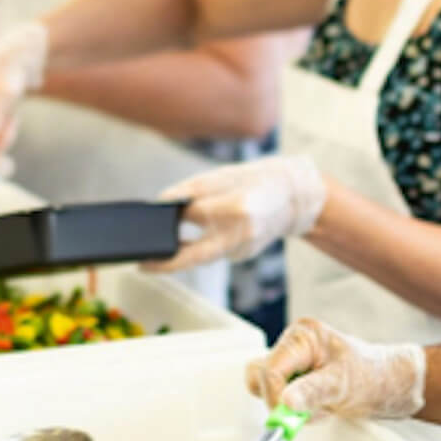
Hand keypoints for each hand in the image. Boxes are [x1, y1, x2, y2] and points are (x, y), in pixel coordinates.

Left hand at [145, 155, 326, 272]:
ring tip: (167, 246)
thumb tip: (163, 203)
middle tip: (145, 265)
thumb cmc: (258, 180)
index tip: (149, 232)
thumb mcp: (224, 175)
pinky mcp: (243, 255)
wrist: (295, 197)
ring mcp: (245, 248)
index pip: (192, 219)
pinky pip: (216, 251)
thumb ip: (192, 190)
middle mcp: (242, 233)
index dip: (168, 224)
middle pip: (196, 255)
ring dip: (187, 249)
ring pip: (205, 253)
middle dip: (168, 262)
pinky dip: (206, 243)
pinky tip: (208, 232)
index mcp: (237, 208)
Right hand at [245, 318, 425, 419]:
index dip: (276, 396)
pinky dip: (297, 407)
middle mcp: (294, 344)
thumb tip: (285, 403)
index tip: (290, 418)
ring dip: (290, 405)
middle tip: (310, 411)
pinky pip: (281, 395)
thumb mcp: (342, 385)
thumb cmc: (373, 375)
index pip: (270, 369)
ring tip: (321, 407)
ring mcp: (294, 360)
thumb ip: (312, 393)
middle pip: (261, 375)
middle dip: (282, 400)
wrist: (392, 385)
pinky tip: (320, 406)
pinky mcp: (296, 376)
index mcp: (303, 336)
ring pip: (267, 387)